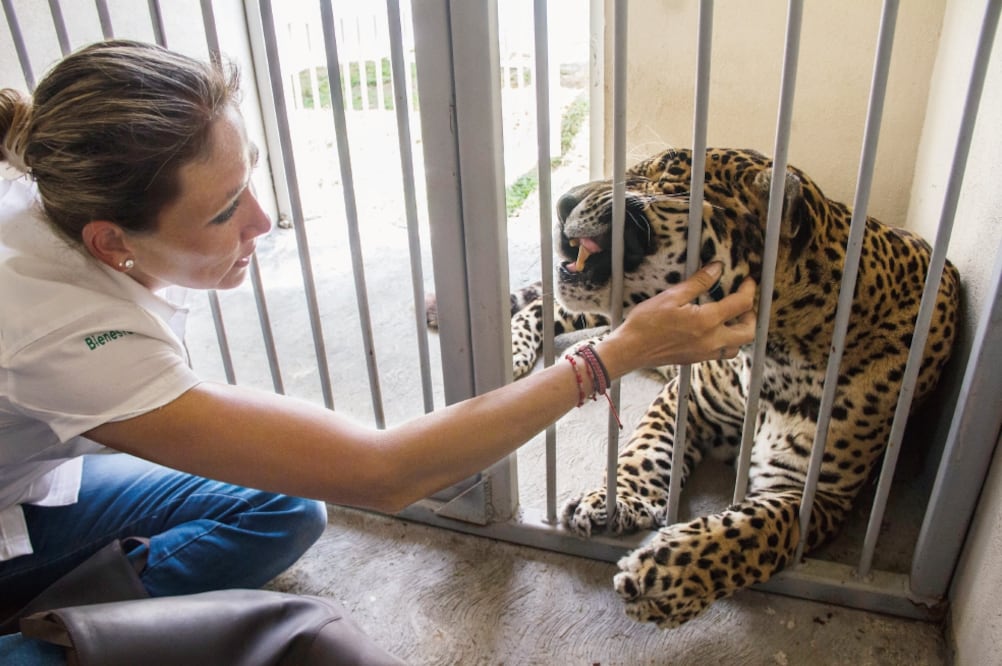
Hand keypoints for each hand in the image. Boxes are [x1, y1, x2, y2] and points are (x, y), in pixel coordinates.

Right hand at [595, 262, 756, 376]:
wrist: (630, 350)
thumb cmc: (646, 323)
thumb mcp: (671, 296)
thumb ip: (698, 282)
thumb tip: (717, 269)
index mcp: (707, 321)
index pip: (741, 304)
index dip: (749, 289)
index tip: (748, 281)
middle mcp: (711, 340)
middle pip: (748, 331)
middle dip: (752, 315)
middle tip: (745, 302)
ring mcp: (705, 353)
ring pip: (737, 347)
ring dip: (741, 332)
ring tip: (733, 318)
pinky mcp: (696, 359)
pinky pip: (721, 353)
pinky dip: (726, 341)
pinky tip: (715, 330)